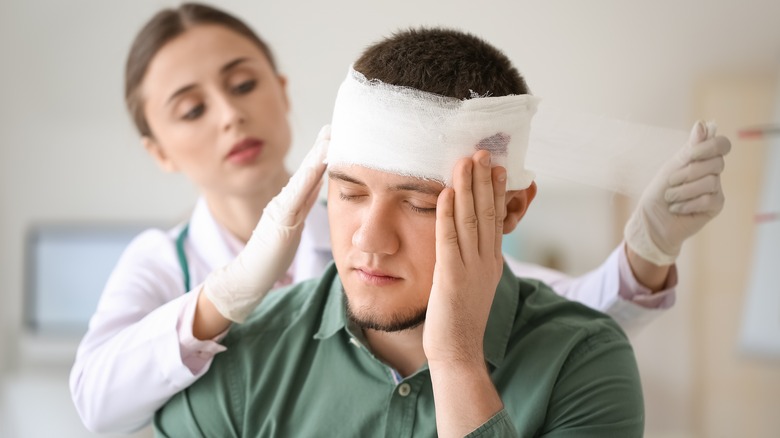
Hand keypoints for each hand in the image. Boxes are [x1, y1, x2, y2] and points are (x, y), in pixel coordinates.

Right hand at [203, 125, 329, 322]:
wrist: (248, 275)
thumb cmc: (271, 255)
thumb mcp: (293, 226)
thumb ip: (303, 206)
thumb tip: (319, 186)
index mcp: (292, 202)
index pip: (312, 175)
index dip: (324, 155)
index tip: (337, 135)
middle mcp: (286, 200)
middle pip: (308, 170)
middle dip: (322, 147)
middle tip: (335, 126)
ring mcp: (282, 208)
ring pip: (303, 177)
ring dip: (317, 157)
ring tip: (330, 138)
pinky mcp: (280, 219)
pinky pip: (297, 195)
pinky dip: (308, 178)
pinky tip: (319, 165)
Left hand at [423, 149, 506, 365]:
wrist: (458, 351)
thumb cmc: (459, 319)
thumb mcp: (474, 283)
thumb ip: (473, 260)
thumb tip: (471, 239)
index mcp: (491, 261)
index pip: (495, 219)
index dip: (495, 191)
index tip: (495, 166)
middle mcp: (485, 261)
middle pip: (487, 213)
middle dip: (484, 180)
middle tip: (484, 151)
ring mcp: (471, 268)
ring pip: (471, 220)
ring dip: (468, 188)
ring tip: (467, 161)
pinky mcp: (451, 276)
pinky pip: (449, 240)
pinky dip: (447, 214)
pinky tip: (445, 193)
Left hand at [625, 120, 730, 265]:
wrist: (652, 222)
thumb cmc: (658, 194)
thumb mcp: (670, 168)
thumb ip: (689, 149)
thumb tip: (702, 124)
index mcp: (701, 159)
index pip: (720, 145)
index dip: (709, 147)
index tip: (690, 155)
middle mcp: (712, 172)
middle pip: (716, 162)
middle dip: (688, 173)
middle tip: (670, 183)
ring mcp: (715, 189)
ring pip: (710, 182)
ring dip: (683, 191)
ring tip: (670, 198)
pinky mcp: (716, 206)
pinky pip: (708, 199)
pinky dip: (687, 204)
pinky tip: (677, 208)